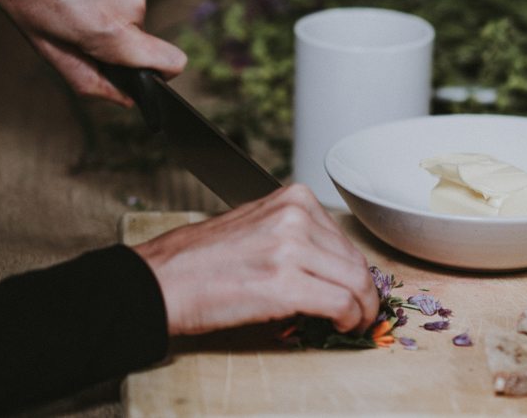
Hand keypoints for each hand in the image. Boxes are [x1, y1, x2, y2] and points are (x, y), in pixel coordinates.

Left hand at [0, 0, 185, 105]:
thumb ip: (89, 81)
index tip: (137, 73)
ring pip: (135, 21)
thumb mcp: (47, 49)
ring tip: (74, 6)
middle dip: (118, 47)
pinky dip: (109, 1)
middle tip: (78, 34)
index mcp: (112, 30)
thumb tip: (123, 99)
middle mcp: (133, 6)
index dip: (161, 76)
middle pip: (145, 44)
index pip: (172, 63)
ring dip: (112, 21)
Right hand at [132, 185, 379, 335]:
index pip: (346, 239)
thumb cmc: (202, 260)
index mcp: (293, 199)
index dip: (356, 271)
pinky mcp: (285, 285)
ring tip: (353, 323)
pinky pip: (341, 304)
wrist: (161, 281)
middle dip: (365, 293)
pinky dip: (350, 320)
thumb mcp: (259, 226)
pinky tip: (342, 326)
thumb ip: (299, 235)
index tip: (357, 289)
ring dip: (362, 309)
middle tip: (363, 313)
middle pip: (356, 261)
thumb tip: (335, 262)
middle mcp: (296, 217)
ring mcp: (291, 249)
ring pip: (356, 283)